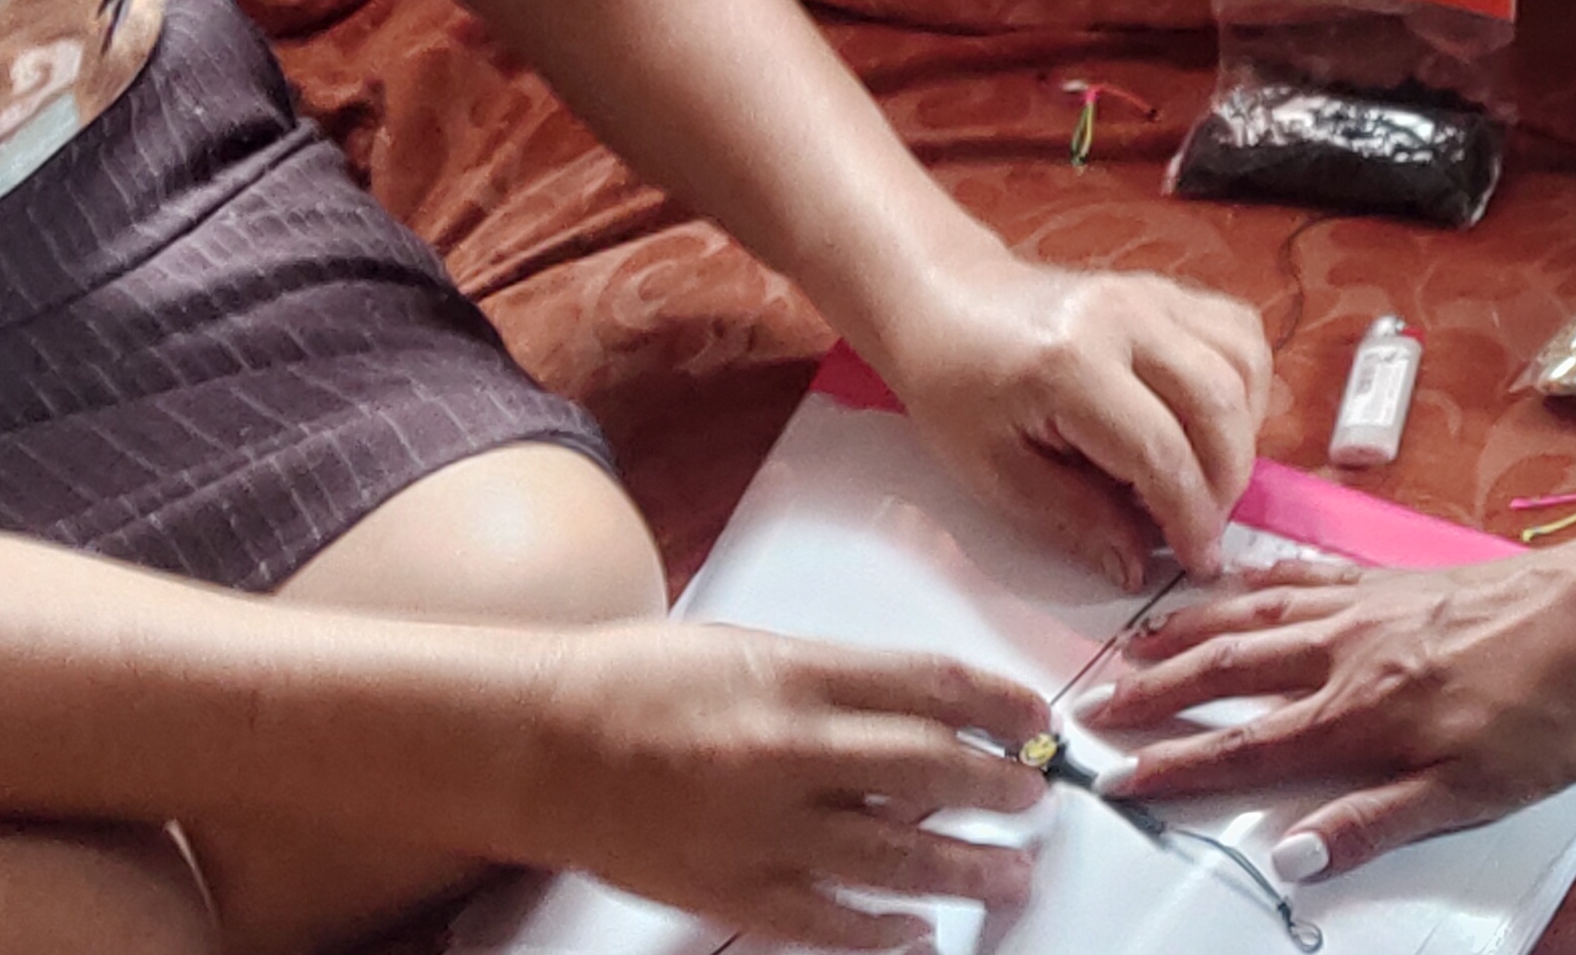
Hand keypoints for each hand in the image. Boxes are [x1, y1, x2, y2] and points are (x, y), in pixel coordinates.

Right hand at [515, 620, 1054, 949]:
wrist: (537, 742)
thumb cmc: (637, 683)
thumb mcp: (754, 650)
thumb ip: (841, 681)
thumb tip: (930, 711)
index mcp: (798, 675)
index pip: (936, 685)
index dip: (1004, 705)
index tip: (1038, 720)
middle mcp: (789, 750)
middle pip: (935, 771)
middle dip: (1003, 788)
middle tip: (1036, 799)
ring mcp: (762, 829)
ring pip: (900, 858)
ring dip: (969, 869)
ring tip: (1010, 874)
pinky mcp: (732, 891)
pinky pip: (832, 923)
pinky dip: (886, 932)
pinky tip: (921, 931)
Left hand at [871, 255, 1276, 584]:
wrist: (949, 305)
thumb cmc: (958, 390)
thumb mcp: (995, 472)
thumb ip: (1074, 518)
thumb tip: (1139, 565)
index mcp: (1070, 366)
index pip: (1161, 451)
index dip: (1190, 517)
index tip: (1199, 562)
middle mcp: (1123, 318)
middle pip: (1217, 404)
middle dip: (1225, 483)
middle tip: (1204, 529)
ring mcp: (1151, 293)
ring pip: (1242, 363)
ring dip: (1242, 434)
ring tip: (1208, 478)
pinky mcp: (1167, 290)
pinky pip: (1238, 334)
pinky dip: (1244, 386)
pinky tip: (1213, 425)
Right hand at [1074, 544, 1575, 879]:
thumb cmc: (1553, 710)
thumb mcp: (1474, 792)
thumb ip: (1374, 820)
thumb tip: (1289, 857)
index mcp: (1360, 714)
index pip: (1244, 748)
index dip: (1175, 768)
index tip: (1115, 778)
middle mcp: (1346, 651)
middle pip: (1228, 670)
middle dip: (1155, 692)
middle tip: (1094, 705)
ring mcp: (1366, 606)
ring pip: (1253, 614)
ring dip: (1187, 630)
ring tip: (1135, 642)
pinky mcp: (1392, 579)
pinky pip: (1300, 574)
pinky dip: (1250, 579)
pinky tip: (1230, 579)